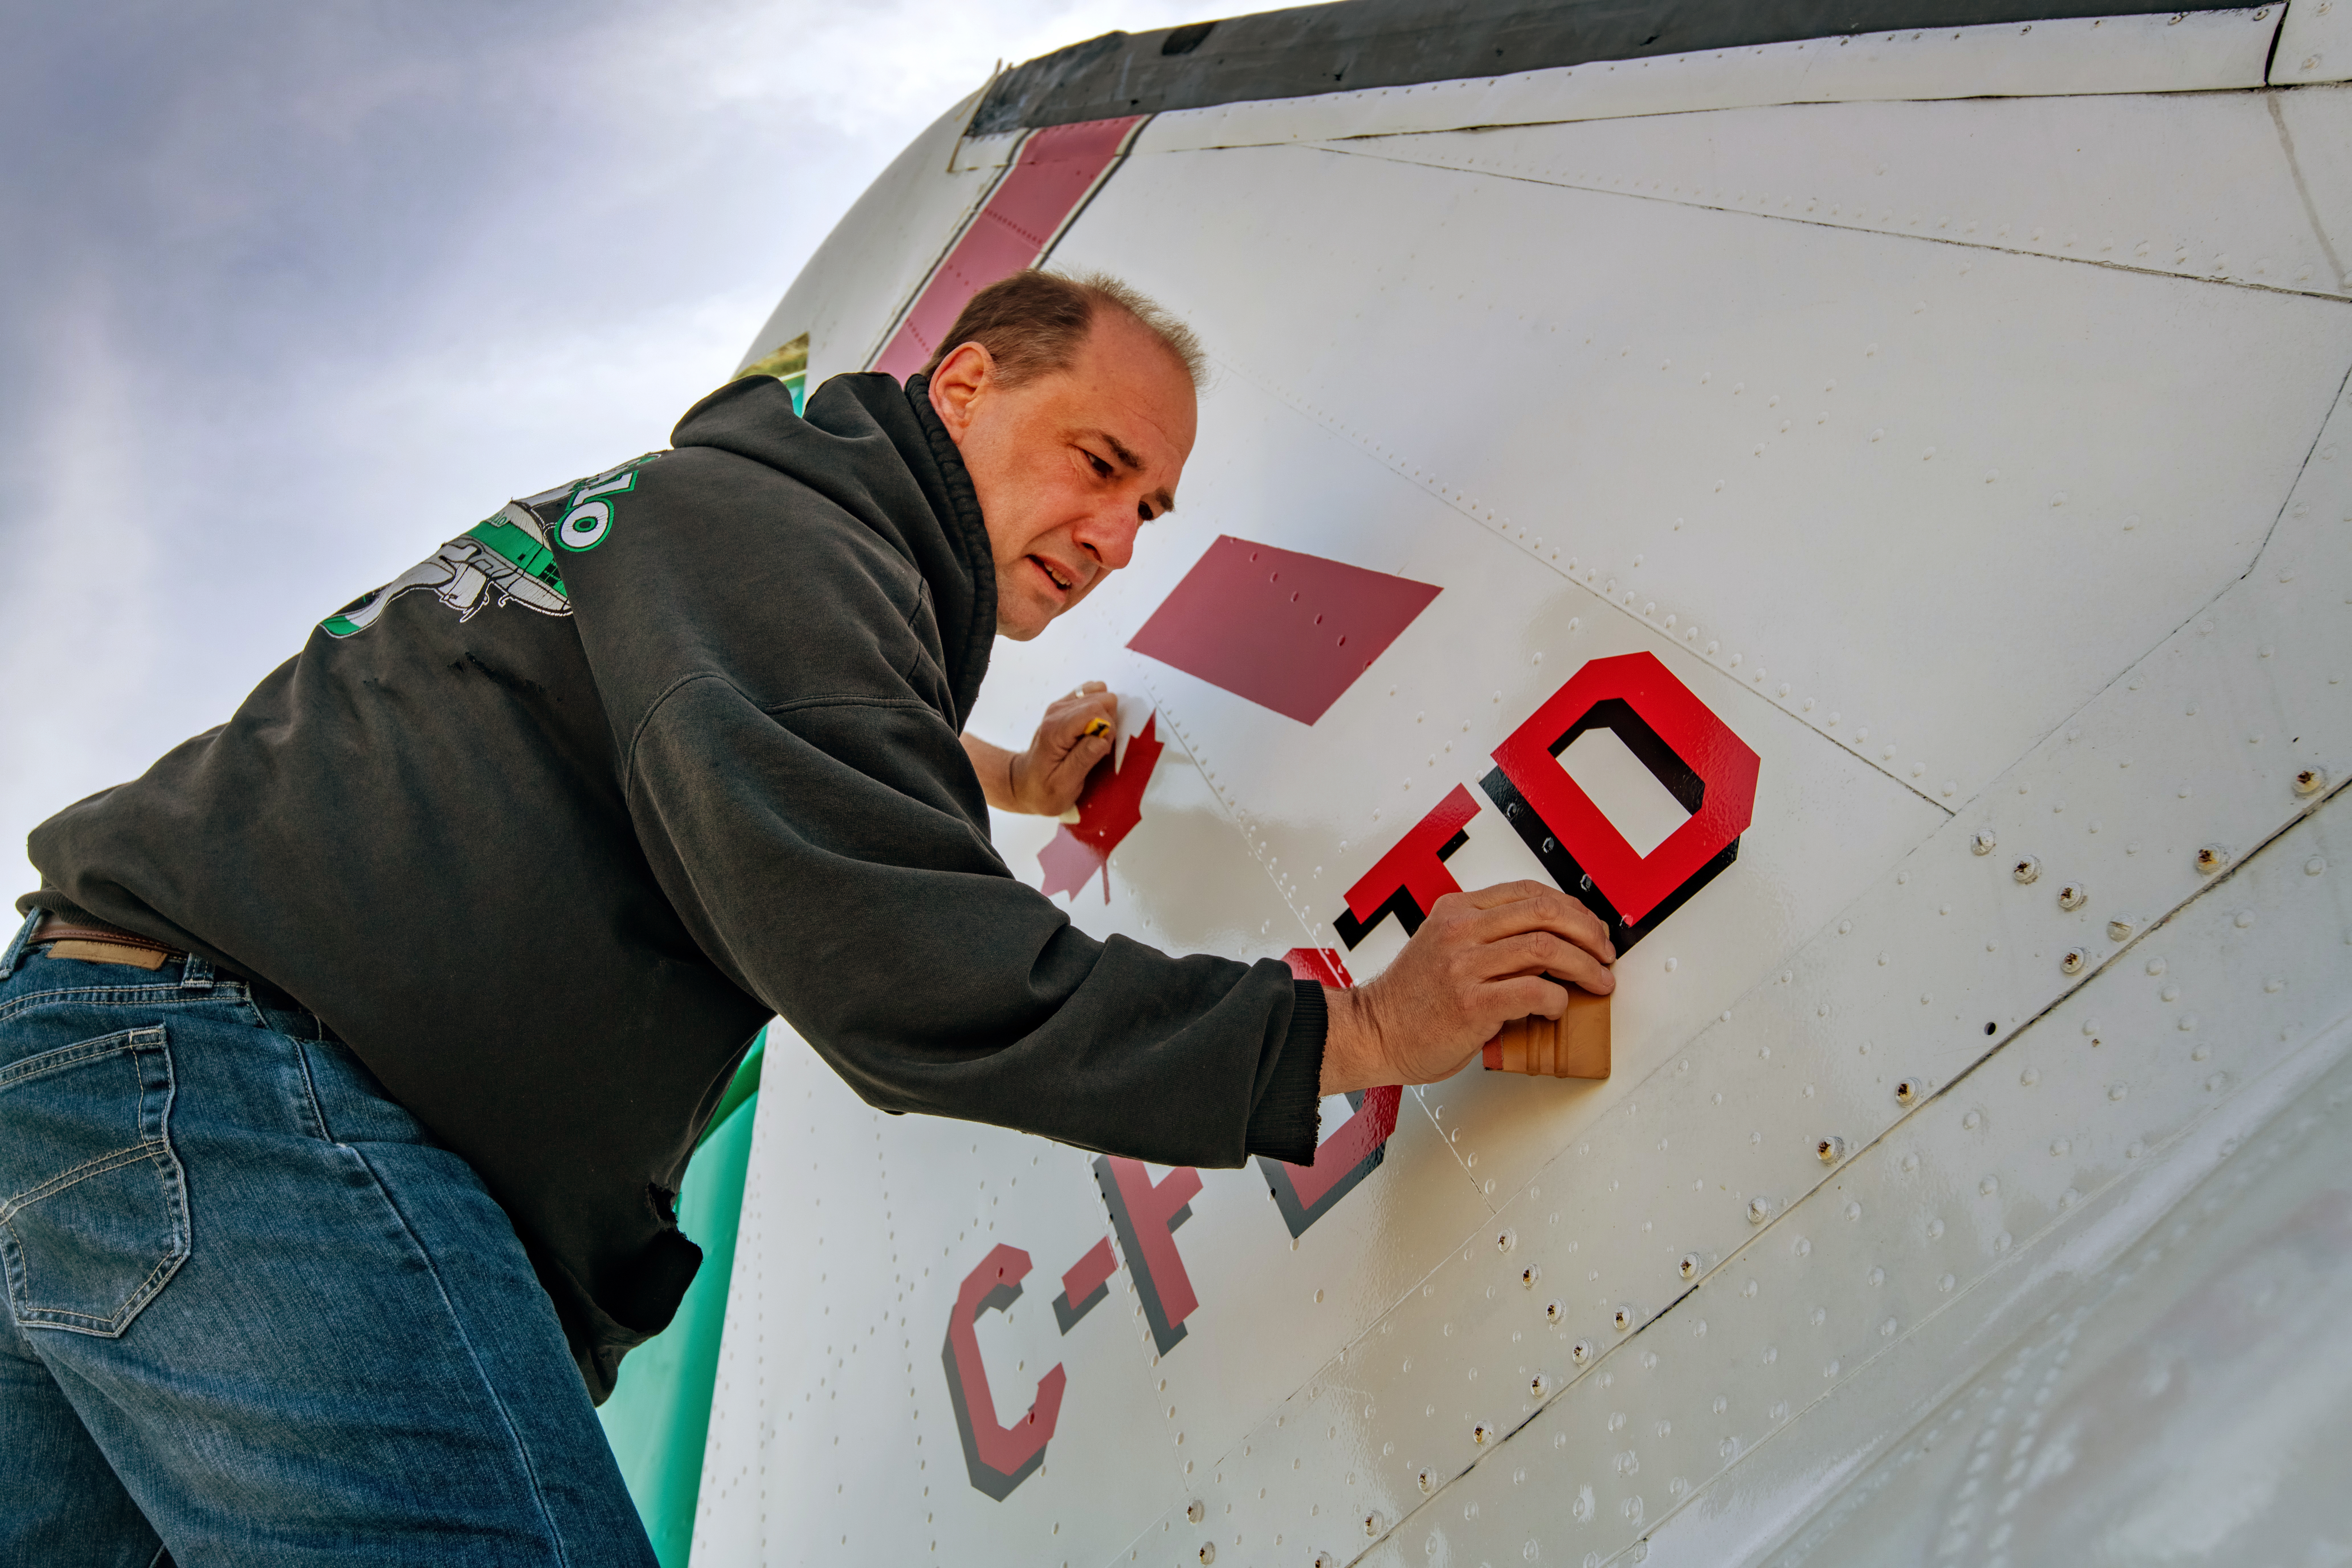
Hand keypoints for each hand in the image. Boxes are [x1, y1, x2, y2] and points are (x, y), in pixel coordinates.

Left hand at [961, 681, 1120, 815]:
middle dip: (1108, 723)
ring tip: (1094, 740)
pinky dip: (1099, 712)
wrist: (1024, 783)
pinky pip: (1092, 695)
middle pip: (1100, 699)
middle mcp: (1057, 711)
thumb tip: (1103, 737)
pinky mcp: (1066, 706)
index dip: (1107, 729)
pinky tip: (1091, 730)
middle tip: (1098, 747)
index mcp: (1056, 730)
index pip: (1095, 710)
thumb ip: (1084, 759)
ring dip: (1104, 717)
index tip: (1102, 750)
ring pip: (1099, 694)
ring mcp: (1061, 706)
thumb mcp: (1064, 785)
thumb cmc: (1044, 789)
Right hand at [1318, 881, 1615, 1093]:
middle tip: (1604, 953)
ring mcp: (1463, 966)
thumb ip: (1486, 937)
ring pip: (1546, 949)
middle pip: (1544, 913)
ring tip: (1599, 981)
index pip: (1528, 892)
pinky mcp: (1471, 1003)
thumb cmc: (1411, 1000)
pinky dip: (1558, 1000)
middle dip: (1588, 932)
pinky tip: (1558, 1008)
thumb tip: (1550, 943)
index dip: (1571, 908)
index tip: (1591, 928)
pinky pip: (1534, 992)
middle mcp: (1460, 931)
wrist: (1373, 1033)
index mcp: (1455, 911)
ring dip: (1585, 966)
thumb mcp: (1443, 947)